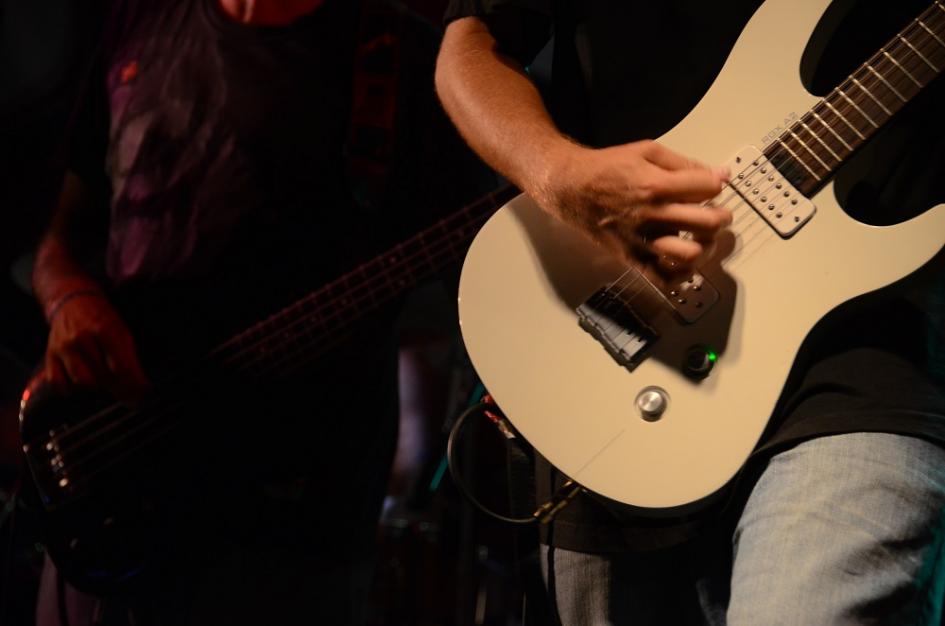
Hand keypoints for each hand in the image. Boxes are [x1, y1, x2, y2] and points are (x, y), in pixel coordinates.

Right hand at [44, 291, 151, 404]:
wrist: (73, 302)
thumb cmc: (103, 320)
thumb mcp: (123, 331)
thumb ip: (130, 359)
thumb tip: (142, 390)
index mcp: (105, 329)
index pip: (121, 366)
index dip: (135, 384)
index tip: (144, 393)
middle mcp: (82, 338)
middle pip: (104, 377)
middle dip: (121, 389)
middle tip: (131, 393)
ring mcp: (64, 348)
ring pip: (82, 383)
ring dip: (98, 387)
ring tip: (106, 381)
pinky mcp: (50, 356)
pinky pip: (59, 384)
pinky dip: (72, 389)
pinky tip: (83, 382)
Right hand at [536, 139, 730, 273]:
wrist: (571, 188)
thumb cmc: (607, 167)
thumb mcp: (647, 151)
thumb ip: (684, 163)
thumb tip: (719, 175)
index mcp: (656, 184)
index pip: (710, 188)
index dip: (717, 184)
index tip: (711, 185)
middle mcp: (652, 215)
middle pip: (709, 222)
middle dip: (722, 215)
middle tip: (718, 213)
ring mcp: (642, 240)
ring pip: (692, 254)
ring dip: (706, 246)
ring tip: (702, 238)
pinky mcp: (632, 258)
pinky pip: (664, 279)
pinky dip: (682, 275)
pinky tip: (684, 261)